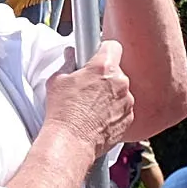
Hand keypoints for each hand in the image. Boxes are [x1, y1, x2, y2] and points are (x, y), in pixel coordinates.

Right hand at [44, 40, 134, 155]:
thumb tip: (71, 55)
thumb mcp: (57, 80)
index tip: (97, 56)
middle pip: (116, 71)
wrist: (71, 141)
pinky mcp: (129, 118)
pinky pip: (123, 108)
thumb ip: (68, 63)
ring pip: (121, 91)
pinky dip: (114, 111)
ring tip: (91, 106)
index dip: (104, 50)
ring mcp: (127, 101)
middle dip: (105, 76)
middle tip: (88, 86)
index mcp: (104, 67)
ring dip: (110, 95)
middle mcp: (120, 82)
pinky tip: (98, 118)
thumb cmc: (63, 111)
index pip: (113, 46)